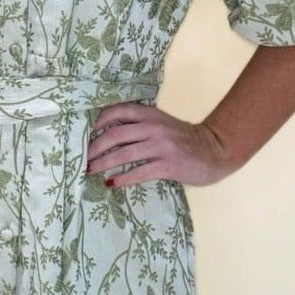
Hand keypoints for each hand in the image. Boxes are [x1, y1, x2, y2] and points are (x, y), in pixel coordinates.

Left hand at [84, 103, 238, 189]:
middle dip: (93, 147)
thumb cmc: (182, 139)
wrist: (214, 151)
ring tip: (88, 171)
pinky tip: (111, 183)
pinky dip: (123, 178)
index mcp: (150, 114)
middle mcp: (154, 127)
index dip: (97, 121)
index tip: (81, 132)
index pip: (118, 111)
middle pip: (115, 134)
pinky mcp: (168, 165)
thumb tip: (105, 134)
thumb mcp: (161, 124)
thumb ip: (139, 125)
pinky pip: (140, 172)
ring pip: (124, 153)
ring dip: (103, 164)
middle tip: (80, 159)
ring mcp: (161, 146)